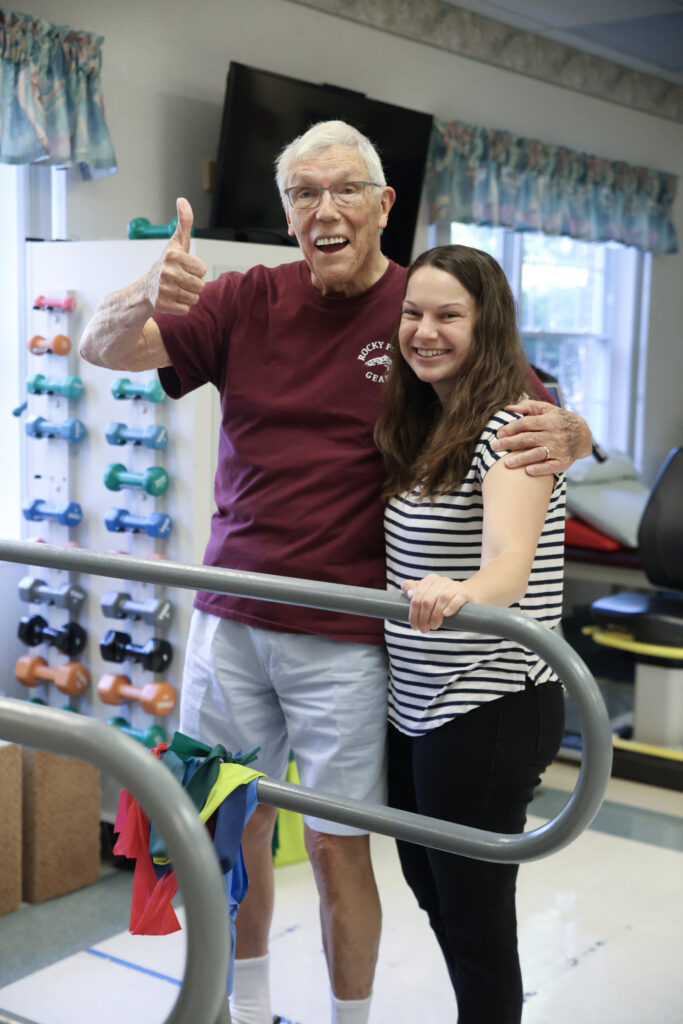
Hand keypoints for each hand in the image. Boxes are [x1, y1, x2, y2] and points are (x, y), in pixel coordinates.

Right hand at [144, 198, 206, 314]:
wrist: (143, 290)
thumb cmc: (166, 264)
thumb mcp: (176, 243)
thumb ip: (184, 223)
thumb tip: (182, 199)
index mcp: (173, 255)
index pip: (202, 270)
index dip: (195, 270)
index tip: (183, 268)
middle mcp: (166, 271)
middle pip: (201, 286)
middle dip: (193, 285)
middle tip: (179, 281)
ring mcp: (162, 289)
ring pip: (194, 298)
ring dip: (188, 296)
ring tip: (175, 290)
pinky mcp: (160, 305)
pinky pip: (186, 310)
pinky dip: (181, 307)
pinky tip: (171, 300)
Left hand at [402, 574, 470, 631]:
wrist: (468, 594)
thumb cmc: (442, 597)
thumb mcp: (428, 593)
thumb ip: (414, 592)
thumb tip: (409, 594)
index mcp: (429, 580)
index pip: (416, 596)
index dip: (413, 613)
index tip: (414, 626)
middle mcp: (441, 580)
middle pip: (427, 600)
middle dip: (423, 618)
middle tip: (424, 629)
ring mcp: (453, 586)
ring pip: (441, 599)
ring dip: (435, 616)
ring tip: (433, 626)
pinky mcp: (464, 593)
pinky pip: (456, 599)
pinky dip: (450, 607)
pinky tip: (446, 615)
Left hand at [491, 400, 592, 475]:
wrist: (583, 434)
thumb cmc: (559, 420)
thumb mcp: (547, 409)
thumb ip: (528, 406)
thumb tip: (508, 407)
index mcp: (548, 421)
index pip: (526, 424)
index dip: (511, 428)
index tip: (498, 434)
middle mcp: (554, 435)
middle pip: (528, 439)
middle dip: (510, 443)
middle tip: (494, 447)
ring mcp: (559, 449)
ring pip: (538, 453)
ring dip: (522, 458)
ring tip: (507, 463)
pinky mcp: (563, 462)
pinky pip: (551, 467)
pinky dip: (540, 469)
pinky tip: (528, 471)